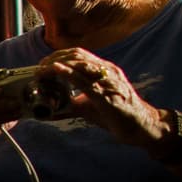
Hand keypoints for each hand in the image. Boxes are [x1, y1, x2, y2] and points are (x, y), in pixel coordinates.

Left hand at [41, 48, 163, 147]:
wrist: (142, 127)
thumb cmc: (117, 115)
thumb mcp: (91, 105)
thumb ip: (74, 102)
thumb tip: (52, 108)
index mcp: (105, 70)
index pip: (79, 55)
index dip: (59, 56)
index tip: (44, 64)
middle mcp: (108, 71)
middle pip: (77, 55)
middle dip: (55, 58)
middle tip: (39, 67)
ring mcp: (108, 82)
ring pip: (80, 64)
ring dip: (57, 65)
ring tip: (42, 70)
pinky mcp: (108, 97)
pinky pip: (86, 82)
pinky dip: (69, 74)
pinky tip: (57, 71)